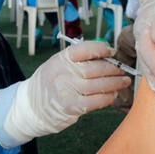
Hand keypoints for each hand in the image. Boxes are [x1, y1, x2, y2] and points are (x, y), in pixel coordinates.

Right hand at [0, 41, 130, 146]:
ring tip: (123, 81)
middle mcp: (62, 74)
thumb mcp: (58, 64)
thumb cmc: (50, 82)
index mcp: (60, 59)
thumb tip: (107, 55)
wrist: (31, 106)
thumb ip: (79, 59)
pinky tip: (113, 94)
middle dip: (113, 69)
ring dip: (115, 83)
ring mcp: (66, 91)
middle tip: (122, 69)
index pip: (83, 49)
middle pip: (94, 68)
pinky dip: (108, 97)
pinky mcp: (71, 107)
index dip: (100, 48)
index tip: (111, 51)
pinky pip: (96, 101)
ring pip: (98, 85)